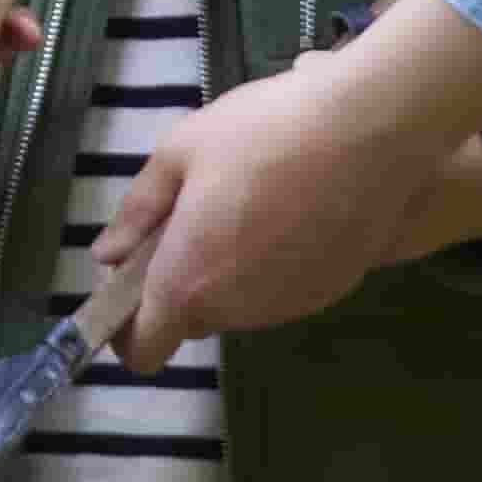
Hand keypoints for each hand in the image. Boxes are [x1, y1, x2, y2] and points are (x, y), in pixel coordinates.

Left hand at [80, 0, 481, 354]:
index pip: (143, 351)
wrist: (373, 130)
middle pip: (192, 320)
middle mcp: (236, 309)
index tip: (130, 286)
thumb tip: (108, 254)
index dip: (126, 331)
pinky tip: (291, 212)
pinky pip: (282, 291)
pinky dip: (274, 266)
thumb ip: (138, 211)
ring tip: (249, 203)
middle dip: (181, 284)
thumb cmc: (264, 133)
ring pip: (239, 305)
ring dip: (229, 273)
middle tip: (191, 220)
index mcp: (187, 282)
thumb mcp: (181, 151)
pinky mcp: (332, 291)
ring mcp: (289, 305)